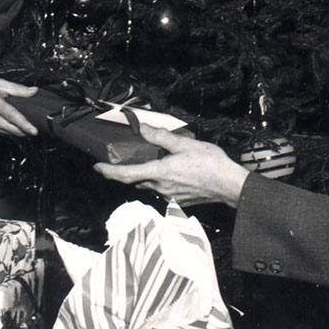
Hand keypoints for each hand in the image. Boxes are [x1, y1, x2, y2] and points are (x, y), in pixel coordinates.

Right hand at [0, 69, 38, 136]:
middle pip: (12, 129)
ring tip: (30, 124)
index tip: (34, 131)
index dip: (24, 124)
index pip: (12, 116)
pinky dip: (12, 129)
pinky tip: (16, 123)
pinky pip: (3, 132)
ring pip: (9, 133)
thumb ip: (18, 89)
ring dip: (20, 131)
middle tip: (38, 125)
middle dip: (26, 130)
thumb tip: (34, 91)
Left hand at [94, 126, 247, 206]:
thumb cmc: (211, 165)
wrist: (230, 186)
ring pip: (150, 184)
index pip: (126, 175)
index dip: (108, 171)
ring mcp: (170, 195)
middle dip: (127, 171)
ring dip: (146, 174)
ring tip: (152, 161)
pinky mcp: (178, 200)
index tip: (98, 167)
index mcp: (159, 172)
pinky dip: (160, 180)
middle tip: (122, 159)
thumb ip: (160, 137)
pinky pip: (162, 189)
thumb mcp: (185, 144)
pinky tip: (172, 171)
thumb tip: (142, 129)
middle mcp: (161, 187)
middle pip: (136, 180)